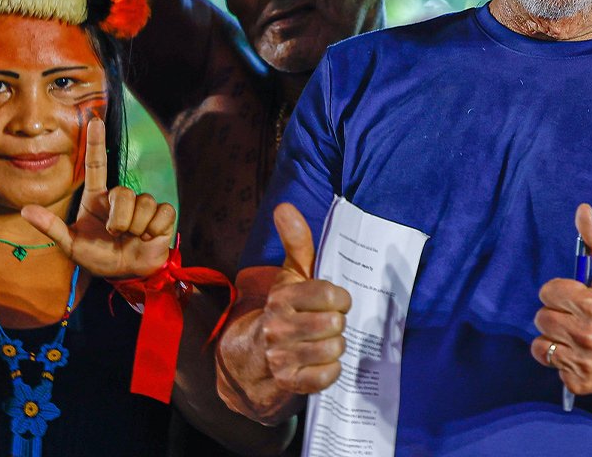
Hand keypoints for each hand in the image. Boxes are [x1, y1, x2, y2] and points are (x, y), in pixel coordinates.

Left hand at [22, 117, 174, 278]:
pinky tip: (148, 237)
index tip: (94, 119)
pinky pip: (161, 213)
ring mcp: (143, 205)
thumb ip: (51, 227)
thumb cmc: (98, 257)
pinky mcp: (162, 215)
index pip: (96, 165)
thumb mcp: (71, 245)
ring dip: (136, 227)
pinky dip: (153, 229)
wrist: (128, 274)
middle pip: (124, 194)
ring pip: (143, 203)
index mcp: (97, 199)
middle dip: (120, 220)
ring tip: (132, 237)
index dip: (95, 142)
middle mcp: (120, 198)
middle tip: (115, 235)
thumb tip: (24, 209)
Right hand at [251, 203, 350, 394]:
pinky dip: (329, 370)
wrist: (249, 357)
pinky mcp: (286, 384)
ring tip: (323, 341)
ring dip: (335, 346)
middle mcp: (277, 327)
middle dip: (337, 324)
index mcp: (282, 298)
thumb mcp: (291, 276)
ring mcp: (279, 358)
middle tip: (327, 324)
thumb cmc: (283, 309)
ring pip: (333, 349)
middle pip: (334, 323)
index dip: (341, 299)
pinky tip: (320, 362)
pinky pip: (326, 376)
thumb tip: (284, 206)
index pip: (330, 295)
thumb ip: (296, 241)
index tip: (336, 302)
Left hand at [532, 204, 591, 395]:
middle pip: (542, 317)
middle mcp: (590, 337)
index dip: (561, 290)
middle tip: (578, 313)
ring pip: (541, 343)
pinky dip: (561, 358)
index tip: (577, 294)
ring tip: (577, 332)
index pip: (549, 291)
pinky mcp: (579, 383)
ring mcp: (584, 363)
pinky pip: (550, 364)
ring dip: (554, 336)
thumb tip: (582, 209)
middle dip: (557, 312)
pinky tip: (581, 351)